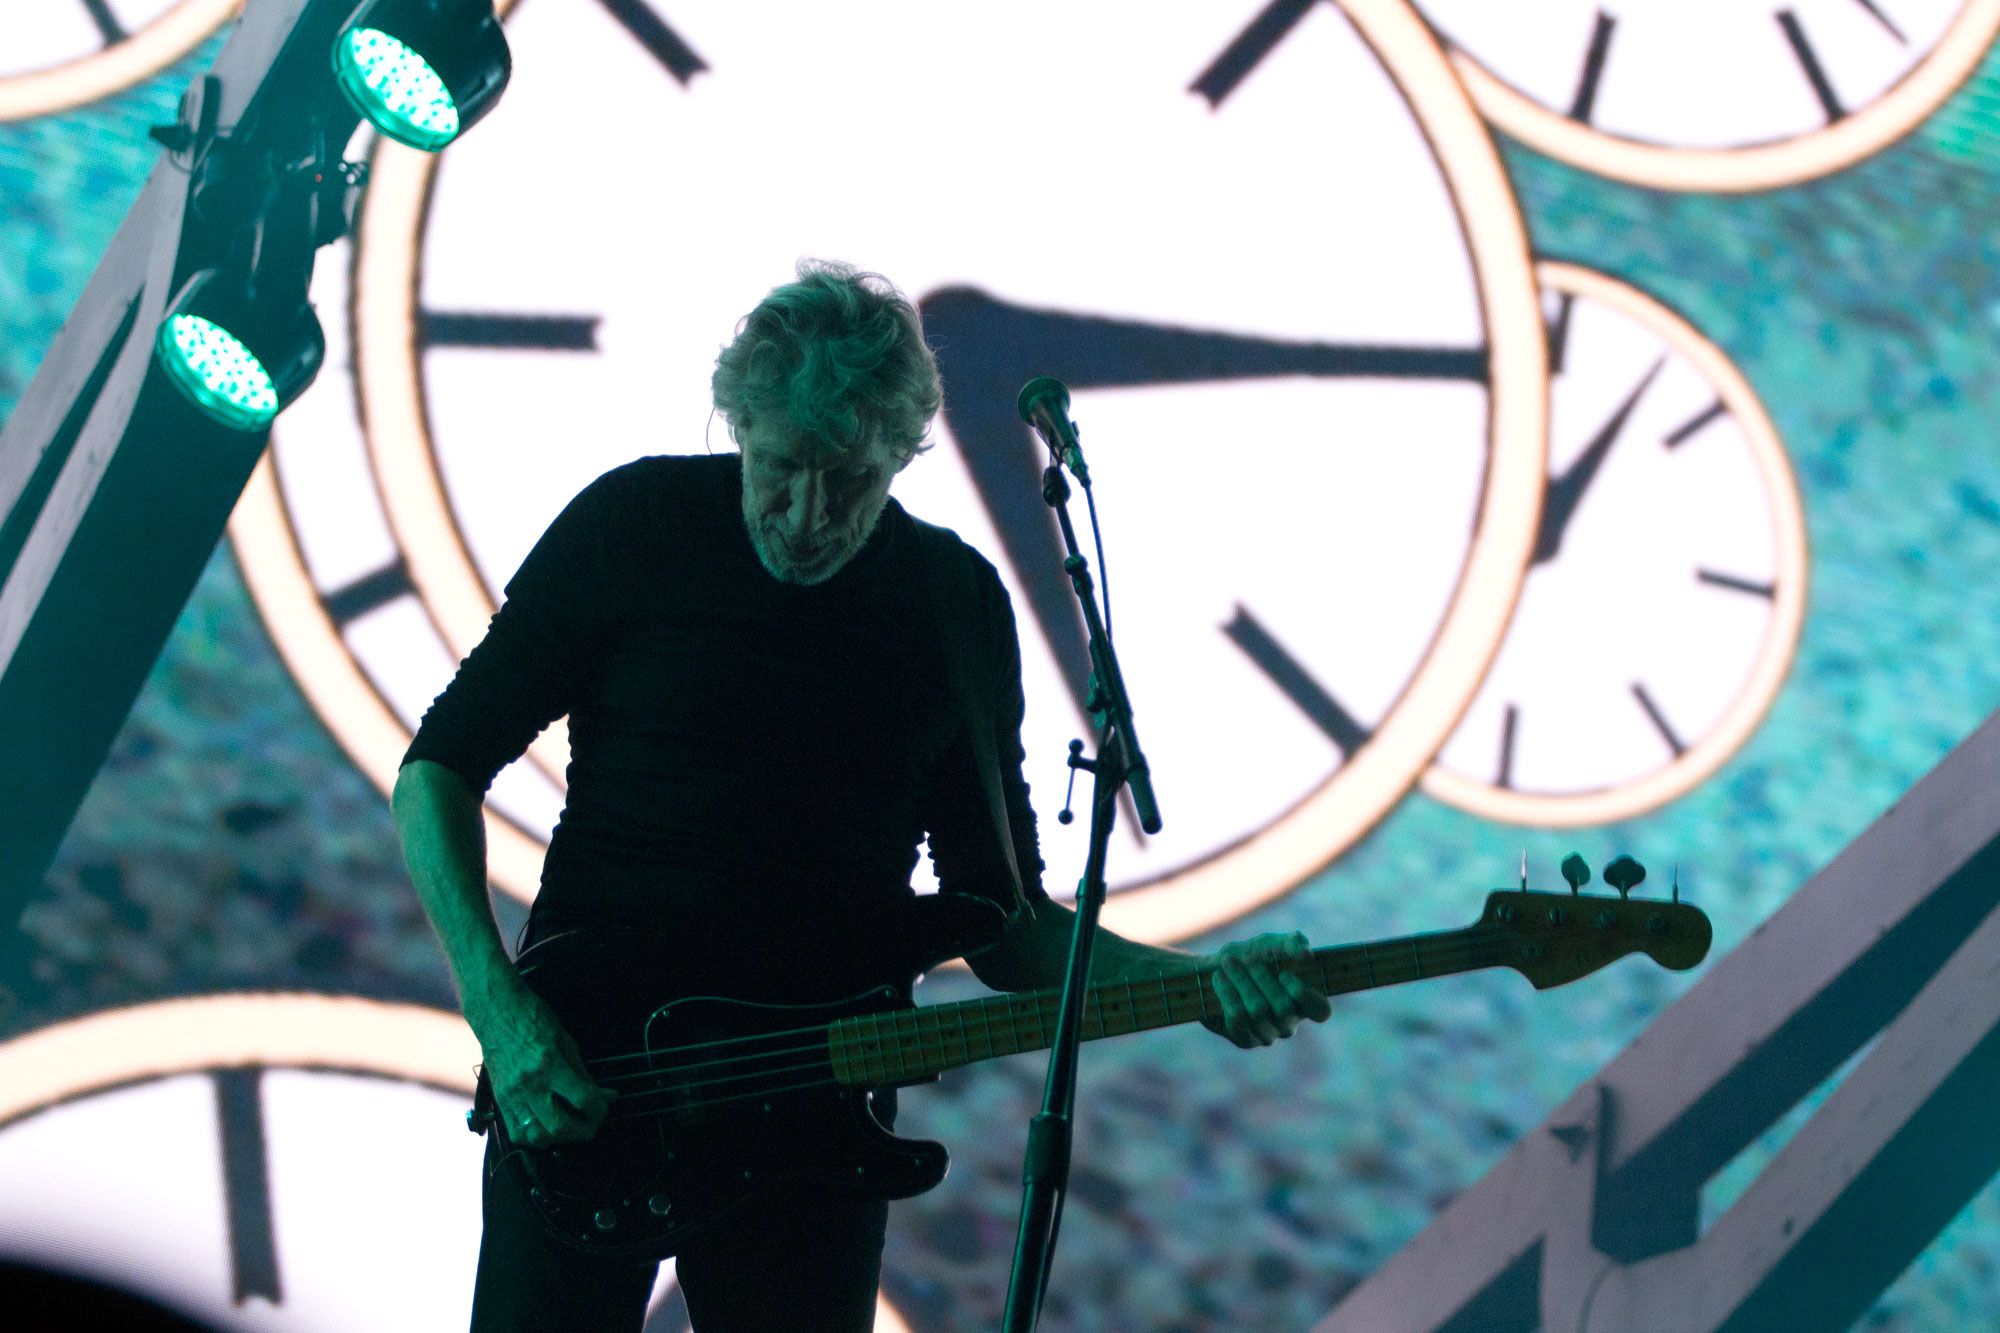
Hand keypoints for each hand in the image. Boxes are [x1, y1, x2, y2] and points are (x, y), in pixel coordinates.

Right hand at [470, 984, 615, 1148]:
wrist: (496, 1011)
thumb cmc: (534, 1020)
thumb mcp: (566, 1041)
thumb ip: (583, 1073)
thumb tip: (606, 1096)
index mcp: (549, 1065)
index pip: (581, 1099)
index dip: (599, 1109)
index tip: (603, 1107)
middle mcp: (529, 1084)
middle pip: (559, 1126)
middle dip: (582, 1131)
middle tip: (591, 1122)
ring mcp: (511, 1095)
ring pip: (536, 1136)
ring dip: (559, 1138)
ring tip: (570, 1126)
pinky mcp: (500, 1100)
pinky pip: (516, 1132)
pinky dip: (535, 1137)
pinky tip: (547, 1127)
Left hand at [1200, 931, 1331, 1047]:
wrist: (1212, 970)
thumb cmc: (1250, 956)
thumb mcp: (1271, 944)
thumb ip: (1291, 943)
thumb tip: (1306, 953)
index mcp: (1304, 1002)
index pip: (1321, 1011)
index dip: (1305, 994)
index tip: (1284, 974)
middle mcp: (1289, 1023)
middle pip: (1283, 1008)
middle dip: (1262, 978)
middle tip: (1247, 960)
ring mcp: (1267, 1035)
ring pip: (1258, 1012)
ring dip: (1241, 982)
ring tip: (1229, 963)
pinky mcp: (1244, 1039)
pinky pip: (1238, 1019)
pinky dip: (1227, 993)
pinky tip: (1220, 978)